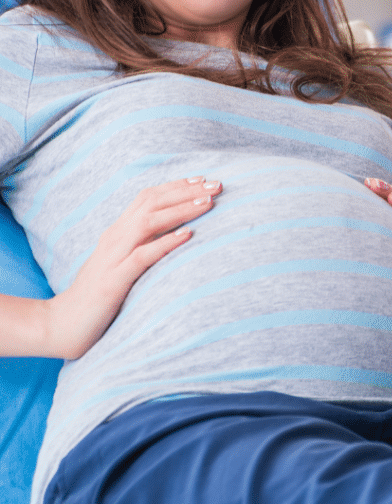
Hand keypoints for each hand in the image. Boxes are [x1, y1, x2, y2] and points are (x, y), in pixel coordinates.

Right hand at [44, 177, 221, 359]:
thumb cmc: (99, 294)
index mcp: (118, 232)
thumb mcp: (122, 262)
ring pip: (149, 222)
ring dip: (181, 210)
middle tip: (217, 184)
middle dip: (186, 191)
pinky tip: (188, 235)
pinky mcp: (113, 281)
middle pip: (152, 202)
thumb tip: (177, 231)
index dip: (176, 186)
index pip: (147, 197)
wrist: (63, 325)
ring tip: (208, 202)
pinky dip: (166, 243)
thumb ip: (143, 244)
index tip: (203, 179)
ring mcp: (113, 258)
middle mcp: (115, 238)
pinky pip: (142, 257)